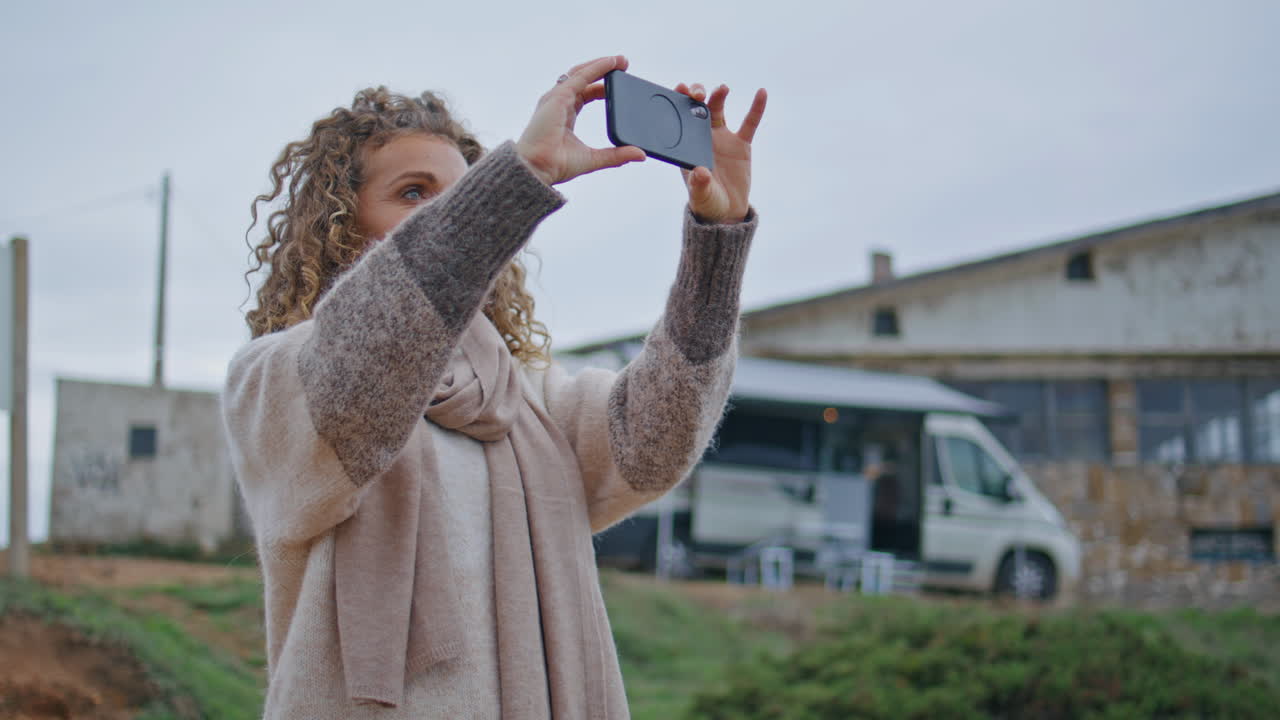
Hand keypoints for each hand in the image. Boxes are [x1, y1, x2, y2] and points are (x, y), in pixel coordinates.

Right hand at [516, 55, 646, 184]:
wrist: (538, 168)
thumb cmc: (556, 165)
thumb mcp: (593, 158)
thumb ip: (616, 155)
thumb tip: (640, 154)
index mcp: (565, 116)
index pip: (585, 94)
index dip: (602, 87)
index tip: (619, 83)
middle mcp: (559, 103)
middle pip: (583, 79)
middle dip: (603, 70)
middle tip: (623, 65)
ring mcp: (557, 98)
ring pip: (581, 73)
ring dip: (601, 64)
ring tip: (620, 60)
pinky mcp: (558, 96)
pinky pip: (581, 76)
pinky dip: (596, 68)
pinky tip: (610, 63)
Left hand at [674, 82, 766, 223]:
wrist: (727, 210)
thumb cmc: (707, 201)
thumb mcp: (701, 195)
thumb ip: (699, 184)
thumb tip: (700, 173)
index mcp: (686, 146)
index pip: (679, 119)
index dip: (678, 102)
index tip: (680, 88)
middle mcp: (702, 137)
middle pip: (697, 109)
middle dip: (696, 96)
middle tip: (698, 92)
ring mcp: (722, 138)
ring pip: (718, 110)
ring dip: (719, 97)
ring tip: (722, 89)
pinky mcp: (741, 143)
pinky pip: (749, 123)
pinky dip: (756, 108)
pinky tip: (762, 93)